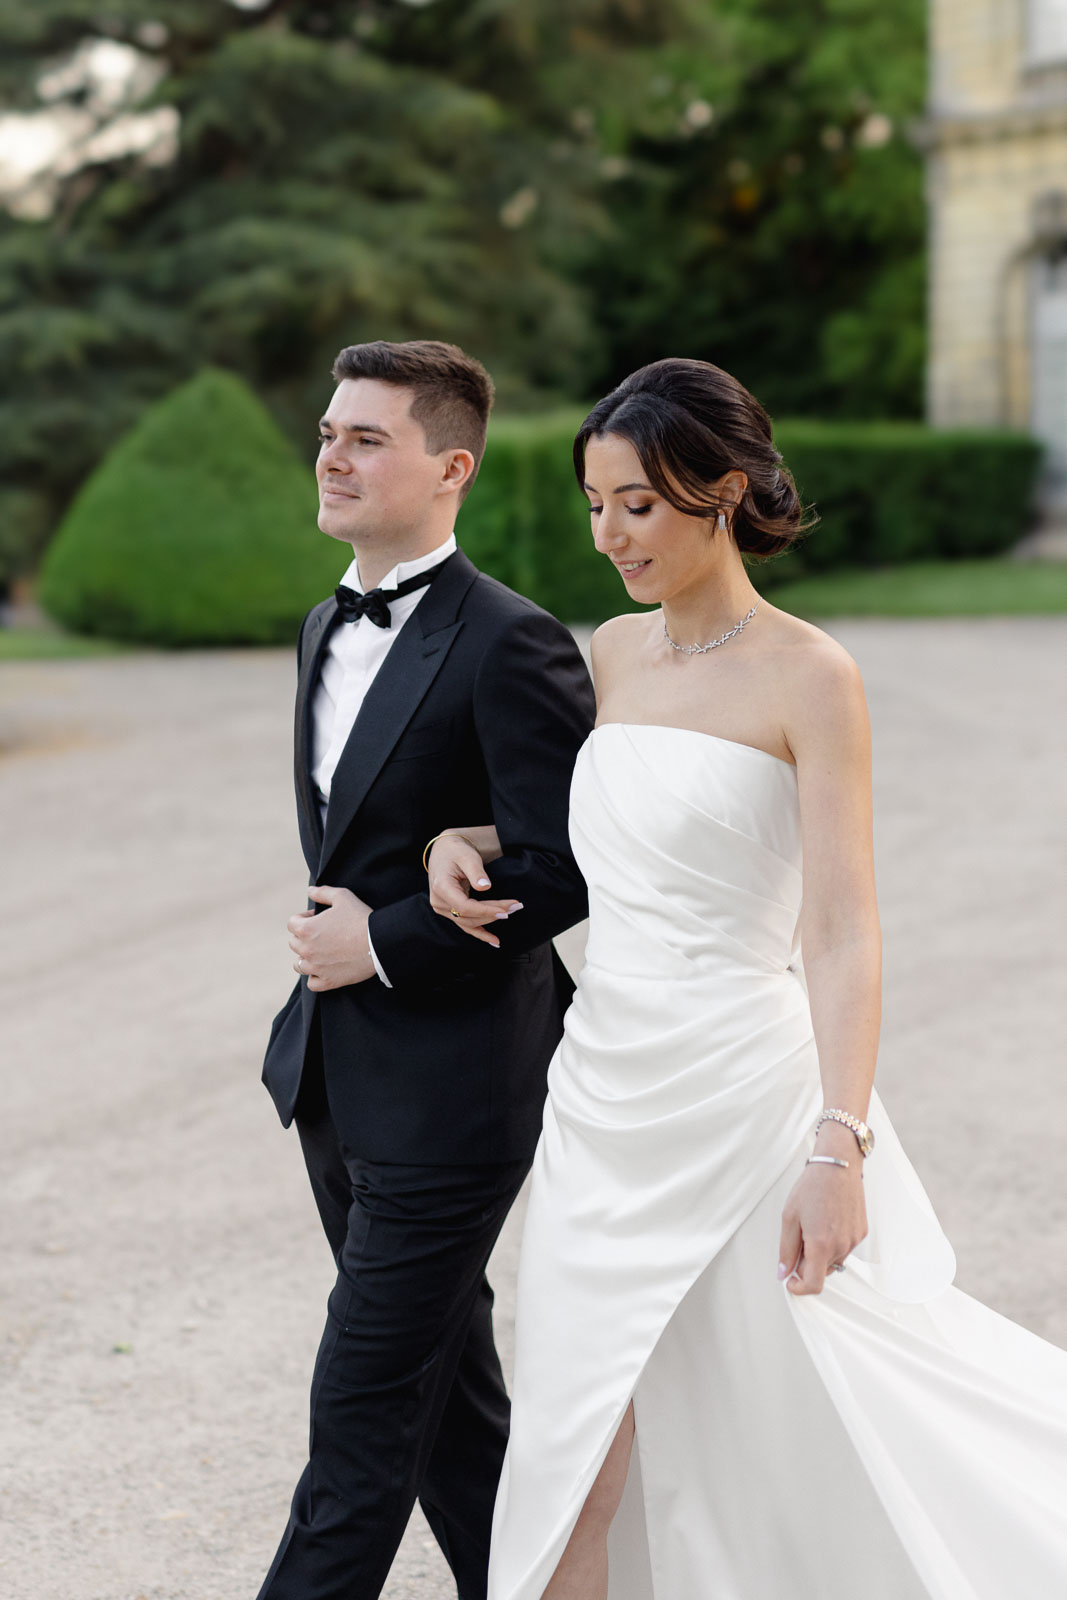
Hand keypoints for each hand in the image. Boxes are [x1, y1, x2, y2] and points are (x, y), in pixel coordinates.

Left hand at [288, 885, 375, 990]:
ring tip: (321, 952)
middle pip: (294, 943)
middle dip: (305, 936)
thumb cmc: (361, 918)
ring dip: (306, 957)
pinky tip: (324, 968)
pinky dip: (315, 976)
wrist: (380, 942)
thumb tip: (309, 891)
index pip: (292, 923)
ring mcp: (316, 968)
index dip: (304, 918)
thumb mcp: (342, 897)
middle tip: (324, 933)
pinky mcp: (328, 981)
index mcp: (306, 929)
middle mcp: (306, 950)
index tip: (317, 918)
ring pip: (299, 964)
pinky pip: (311, 983)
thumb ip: (322, 892)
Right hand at [427, 832, 521, 948]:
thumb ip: (476, 872)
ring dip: (491, 920)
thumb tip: (485, 887)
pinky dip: (480, 933)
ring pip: (469, 922)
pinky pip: (466, 925)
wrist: (444, 850)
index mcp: (441, 888)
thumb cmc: (455, 850)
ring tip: (511, 912)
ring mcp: (443, 909)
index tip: (506, 910)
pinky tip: (494, 941)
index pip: (465, 907)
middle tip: (516, 906)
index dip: (486, 910)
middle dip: (494, 913)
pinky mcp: (449, 911)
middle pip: (469, 916)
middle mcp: (439, 902)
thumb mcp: (467, 856)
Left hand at [777, 1126, 867, 1295]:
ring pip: (833, 1260)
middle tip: (798, 1238)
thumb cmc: (811, 1187)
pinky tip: (827, 1220)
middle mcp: (841, 1247)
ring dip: (821, 1252)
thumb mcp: (789, 1217)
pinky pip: (844, 1248)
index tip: (790, 1281)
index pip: (814, 1285)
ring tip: (813, 1224)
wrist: (838, 1165)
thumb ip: (786, 1250)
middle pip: (821, 1271)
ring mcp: (853, 1241)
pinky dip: (833, 1242)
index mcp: (821, 1245)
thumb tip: (783, 1273)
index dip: (799, 1288)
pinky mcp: (861, 1233)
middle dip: (807, 1263)